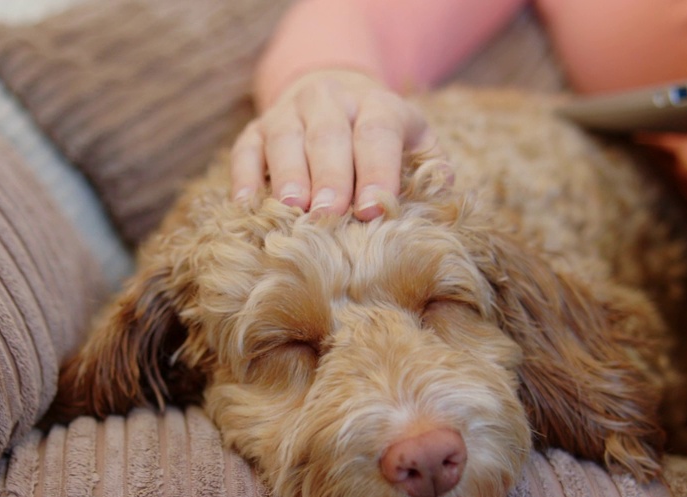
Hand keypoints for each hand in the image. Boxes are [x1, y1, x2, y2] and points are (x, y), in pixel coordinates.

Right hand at [231, 69, 441, 220]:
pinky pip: (245, 150)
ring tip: (291, 209)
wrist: (331, 92)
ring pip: (285, 139)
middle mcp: (331, 100)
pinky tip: (246, 204)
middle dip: (329, 177)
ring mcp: (289, 112)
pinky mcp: (256, 129)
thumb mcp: (414, 139)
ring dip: (287, 175)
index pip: (378, 134)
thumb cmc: (379, 136)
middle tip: (329, 215)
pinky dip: (244, 176)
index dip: (376, 172)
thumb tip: (443, 189)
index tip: (373, 210)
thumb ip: (431, 164)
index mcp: (377, 105)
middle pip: (329, 136)